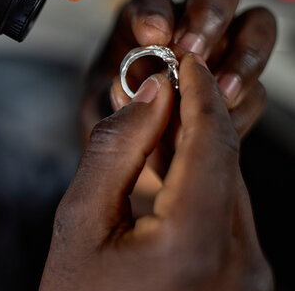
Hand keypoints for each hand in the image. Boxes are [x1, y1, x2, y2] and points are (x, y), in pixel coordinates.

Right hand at [41, 55, 272, 290]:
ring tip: (153, 129)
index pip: (211, 141)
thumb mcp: (80, 222)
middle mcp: (239, 262)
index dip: (197, 90)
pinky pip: (227, 212)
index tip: (184, 60)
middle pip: (224, 160)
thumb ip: (116, 150)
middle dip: (192, 115)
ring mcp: (247, 275)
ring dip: (194, 149)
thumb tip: (150, 95)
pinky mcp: (244, 279)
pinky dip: (199, 183)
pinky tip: (165, 175)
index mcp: (194, 245)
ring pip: (228, 183)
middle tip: (158, 86)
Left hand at [82, 0, 275, 146]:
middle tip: (193, 52)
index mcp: (145, 24)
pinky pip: (257, 87)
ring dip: (242, 59)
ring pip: (256, 28)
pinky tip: (223, 121)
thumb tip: (148, 79)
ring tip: (222, 93)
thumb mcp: (99, 104)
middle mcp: (189, 28)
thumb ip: (115, 91)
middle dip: (210, 16)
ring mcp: (221, 53)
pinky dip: (244, 103)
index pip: (153, 2)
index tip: (154, 35)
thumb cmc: (114, 115)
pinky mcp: (240, 88)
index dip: (155, 13)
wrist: (131, 152)